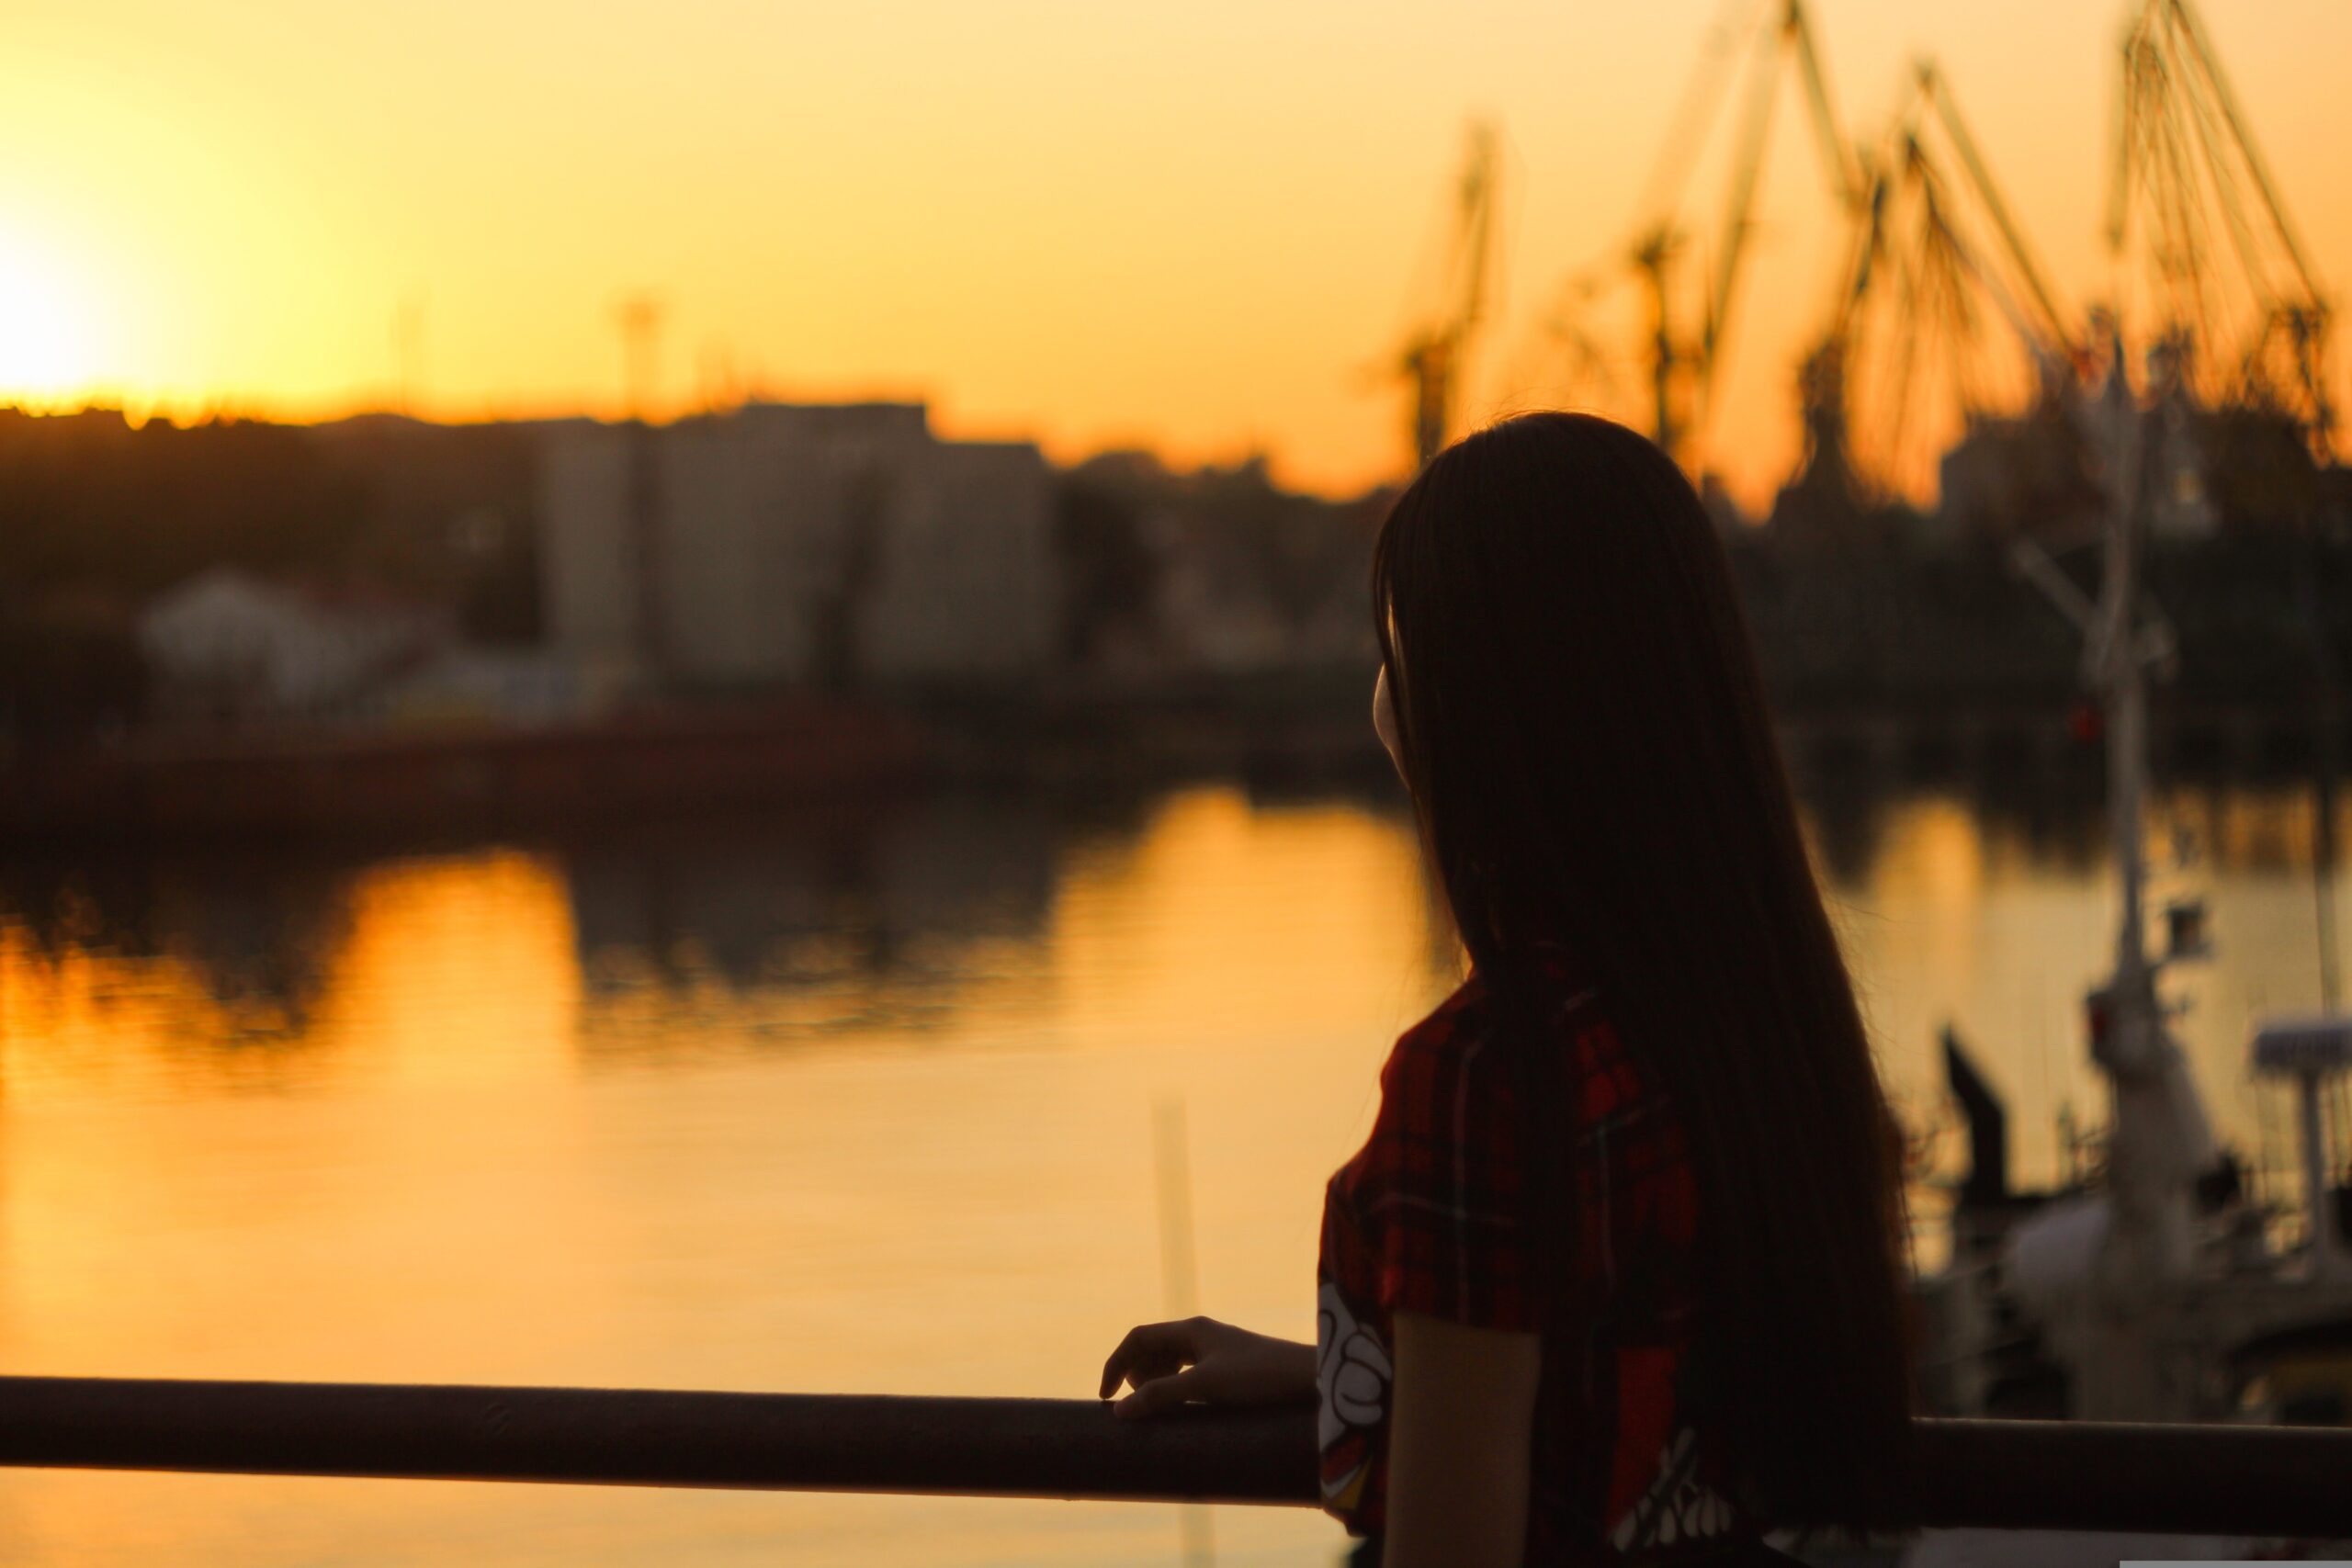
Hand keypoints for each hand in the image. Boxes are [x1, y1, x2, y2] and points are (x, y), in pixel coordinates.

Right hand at [1097, 1315, 1317, 1419]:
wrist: (1307, 1378)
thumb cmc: (1258, 1377)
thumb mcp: (1205, 1386)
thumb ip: (1162, 1395)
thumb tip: (1119, 1410)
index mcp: (1191, 1329)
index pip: (1138, 1337)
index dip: (1116, 1363)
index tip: (1106, 1397)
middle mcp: (1201, 1333)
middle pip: (1152, 1347)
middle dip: (1136, 1374)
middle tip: (1139, 1405)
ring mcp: (1216, 1349)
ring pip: (1170, 1360)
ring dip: (1155, 1381)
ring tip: (1158, 1407)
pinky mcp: (1230, 1366)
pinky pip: (1189, 1372)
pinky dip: (1176, 1386)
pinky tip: (1184, 1406)